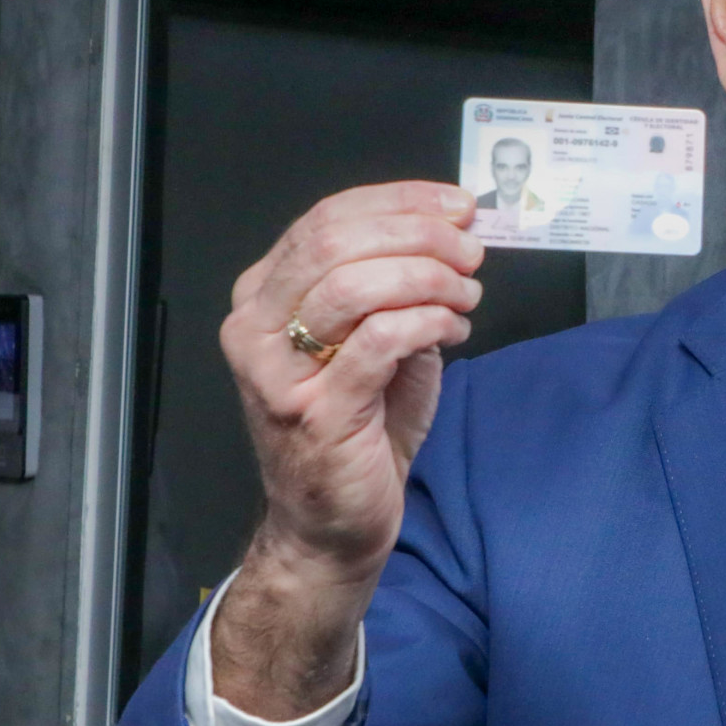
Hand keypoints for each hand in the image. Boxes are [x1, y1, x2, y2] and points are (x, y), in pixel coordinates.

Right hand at [213, 182, 482, 718]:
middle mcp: (255, 326)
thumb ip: (398, 284)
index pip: (327, 218)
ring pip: (356, 285)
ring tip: (465, 293)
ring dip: (428, 278)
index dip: (400, 201)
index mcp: (264, 295)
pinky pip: (380, 340)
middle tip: (469, 250)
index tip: (457, 204)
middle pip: (337, 241)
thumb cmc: (358, 429)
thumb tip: (453, 234)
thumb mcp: (376, 340)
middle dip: (418, 234)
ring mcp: (277, 372)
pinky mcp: (315, 412)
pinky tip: (451, 329)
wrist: (334, 523)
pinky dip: (427, 321)